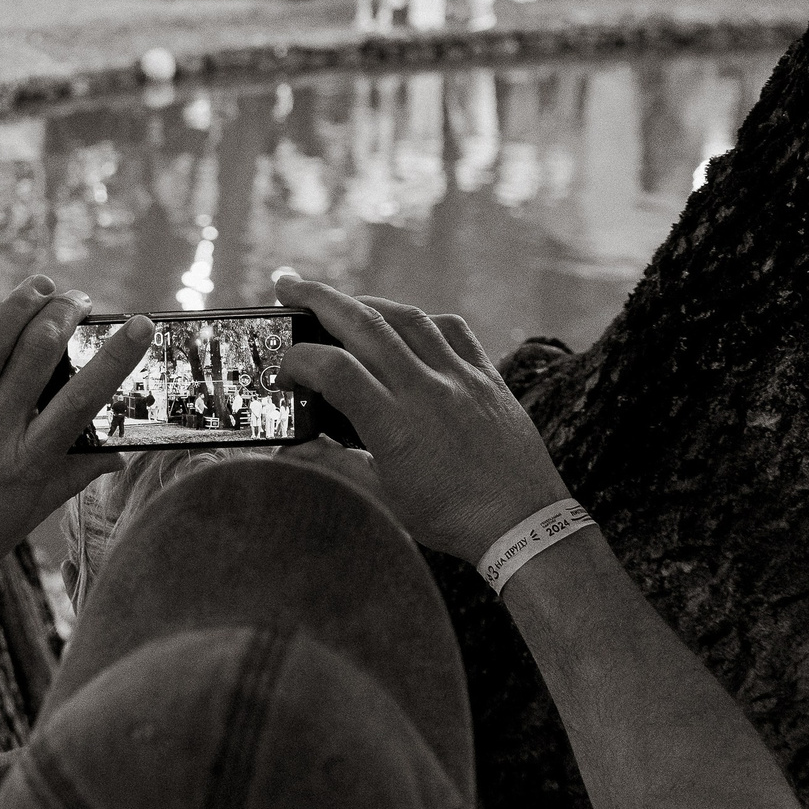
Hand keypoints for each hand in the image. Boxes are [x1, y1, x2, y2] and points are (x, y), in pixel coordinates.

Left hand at [0, 277, 153, 600]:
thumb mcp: (33, 513)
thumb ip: (75, 476)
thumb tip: (119, 455)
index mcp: (30, 462)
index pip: (83, 400)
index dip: (115, 358)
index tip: (140, 324)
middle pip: (36, 357)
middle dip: (64, 316)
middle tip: (79, 300)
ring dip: (19, 307)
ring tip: (41, 286)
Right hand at [274, 277, 572, 563]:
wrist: (524, 522)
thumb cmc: (452, 518)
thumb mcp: (383, 496)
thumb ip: (334, 464)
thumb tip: (290, 450)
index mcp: (394, 425)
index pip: (333, 369)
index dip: (298, 360)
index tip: (284, 370)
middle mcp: (426, 390)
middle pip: (362, 323)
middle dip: (318, 298)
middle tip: (287, 286)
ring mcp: (460, 377)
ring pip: (406, 317)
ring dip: (366, 302)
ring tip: (340, 303)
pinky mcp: (487, 376)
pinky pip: (452, 329)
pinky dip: (421, 319)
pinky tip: (405, 325)